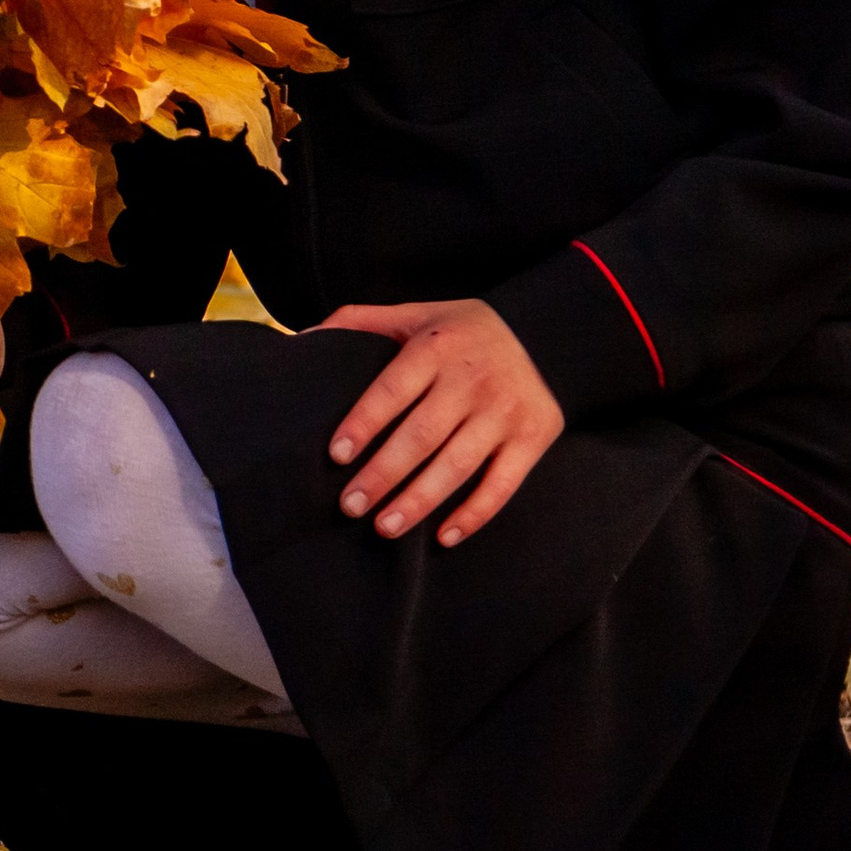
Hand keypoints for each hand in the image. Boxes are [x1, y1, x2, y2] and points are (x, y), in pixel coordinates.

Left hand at [319, 297, 563, 545]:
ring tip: (384, 527)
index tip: (336, 456)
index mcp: (436, 347)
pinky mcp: (532, 438)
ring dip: (419, 501)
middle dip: (382, 475)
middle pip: (421, 436)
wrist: (548, 334)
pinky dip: (474, 515)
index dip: (363, 424)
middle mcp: (471, 380)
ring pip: (457, 466)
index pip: (392, 390)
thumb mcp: (416, 313)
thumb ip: (360, 321)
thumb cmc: (464, 331)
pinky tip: (444, 536)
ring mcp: (504, 412)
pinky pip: (502, 485)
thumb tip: (302, 337)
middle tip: (350, 506)